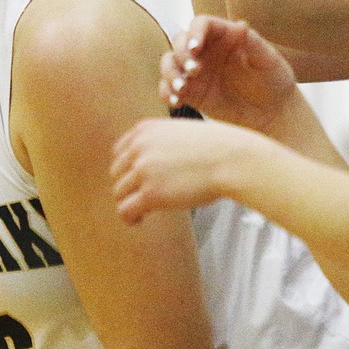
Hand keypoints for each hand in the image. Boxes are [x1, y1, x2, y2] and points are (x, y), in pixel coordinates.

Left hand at [111, 117, 258, 222]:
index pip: (119, 152)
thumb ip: (161, 142)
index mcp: (145, 129)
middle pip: (117, 173)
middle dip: (129, 186)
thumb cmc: (218, 148)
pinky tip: (141, 219)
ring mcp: (143, 170)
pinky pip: (124, 210)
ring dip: (130, 202)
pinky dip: (130, 217)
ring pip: (119, 192)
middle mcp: (139, 147)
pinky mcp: (151, 193)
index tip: (138, 180)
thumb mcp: (181, 131)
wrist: (232, 159)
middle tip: (144, 196)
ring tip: (143, 210)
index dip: (127, 169)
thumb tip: (153, 165)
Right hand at [160, 16, 297, 130]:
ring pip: (169, 63)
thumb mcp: (268, 60)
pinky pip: (168, 88)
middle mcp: (206, 50)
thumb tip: (239, 25)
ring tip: (181, 88)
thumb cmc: (274, 79)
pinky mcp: (191, 93)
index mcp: (224, 35)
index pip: (201, 24)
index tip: (196, 48)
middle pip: (180, 42)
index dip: (194, 33)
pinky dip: (166, 93)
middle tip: (194, 70)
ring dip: (170, 73)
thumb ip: (252, 43)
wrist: (273, 111)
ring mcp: (196, 72)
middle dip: (181, 54)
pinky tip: (176, 102)